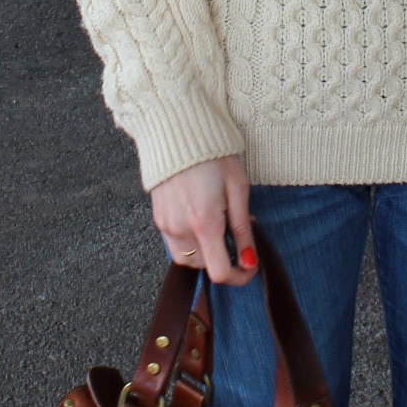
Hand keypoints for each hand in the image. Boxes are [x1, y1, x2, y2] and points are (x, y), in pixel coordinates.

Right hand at [150, 154, 256, 284]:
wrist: (176, 130)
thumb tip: (248, 260)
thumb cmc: (212, 154)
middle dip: (221, 259)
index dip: (239, 276)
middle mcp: (180, 228)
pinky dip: (189, 240)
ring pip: (187, 258)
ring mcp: (165, 224)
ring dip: (204, 253)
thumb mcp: (238, 188)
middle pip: (203, 266)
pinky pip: (174, 242)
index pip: (220, 272)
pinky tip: (200, 218)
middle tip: (234, 233)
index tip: (249, 265)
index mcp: (205, 223)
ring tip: (216, 225)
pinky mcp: (157, 217)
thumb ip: (242, 229)